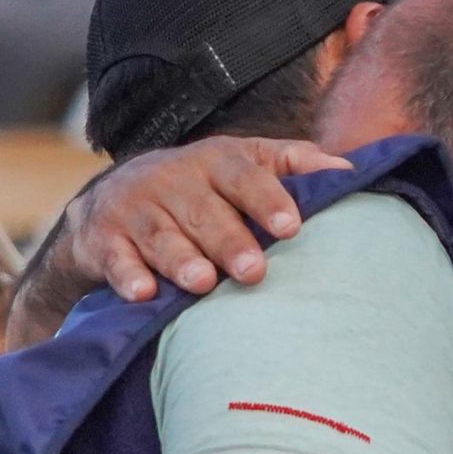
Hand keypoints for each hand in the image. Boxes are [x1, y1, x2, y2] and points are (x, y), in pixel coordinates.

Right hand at [65, 137, 350, 302]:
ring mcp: (135, 209)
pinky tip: (143, 293)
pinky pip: (116, 258)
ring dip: (181, 259)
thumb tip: (349, 171)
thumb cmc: (196, 188)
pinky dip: (127, 275)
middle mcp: (172, 179)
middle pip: (203, 211)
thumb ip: (291, 163)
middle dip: (228, 240)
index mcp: (213, 161)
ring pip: (161, 235)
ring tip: (203, 282)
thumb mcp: (239, 164)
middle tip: (254, 270)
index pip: (244, 174)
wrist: (107, 202)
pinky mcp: (103, 240)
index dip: (267, 198)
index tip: (291, 226)